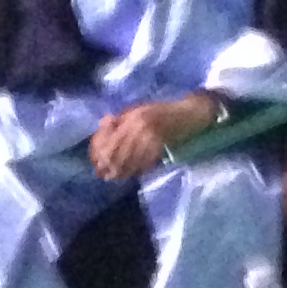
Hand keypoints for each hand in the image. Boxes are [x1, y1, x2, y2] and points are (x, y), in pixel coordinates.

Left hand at [89, 95, 213, 181]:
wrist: (190, 113)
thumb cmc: (163, 111)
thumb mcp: (138, 110)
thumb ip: (120, 120)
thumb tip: (101, 126)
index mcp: (131, 116)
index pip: (107, 137)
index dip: (99, 151)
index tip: (96, 162)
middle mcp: (138, 125)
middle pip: (116, 150)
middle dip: (108, 164)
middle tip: (105, 174)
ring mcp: (150, 136)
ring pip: (129, 159)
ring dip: (122, 170)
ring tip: (116, 177)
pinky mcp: (160, 145)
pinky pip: (144, 162)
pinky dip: (137, 169)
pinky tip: (133, 173)